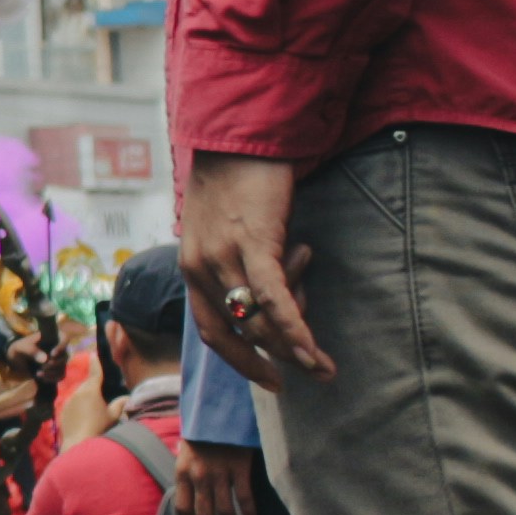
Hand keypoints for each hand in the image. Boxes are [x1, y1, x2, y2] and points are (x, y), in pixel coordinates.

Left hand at [174, 437, 258, 514]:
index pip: (183, 509)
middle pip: (204, 514)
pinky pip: (245, 498)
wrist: (219, 410)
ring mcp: (219, 473)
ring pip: (224, 511)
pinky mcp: (239, 467)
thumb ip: (187, 475)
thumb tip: (190, 497)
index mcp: (183, 473)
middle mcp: (199, 476)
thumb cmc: (202, 433)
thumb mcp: (186, 453)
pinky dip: (250, 514)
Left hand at [178, 155, 325, 380]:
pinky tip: (311, 351)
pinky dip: (293, 328)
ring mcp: (223, 256)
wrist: (241, 134)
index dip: (242, 360)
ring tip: (323, 365)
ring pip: (259, 319)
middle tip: (314, 370)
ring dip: (294, 347)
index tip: (270, 379)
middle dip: (278, 358)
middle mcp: (200, 268)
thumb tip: (283, 299)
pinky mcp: (252, 243)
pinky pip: (274, 298)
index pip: (213, 331)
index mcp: (191, 268)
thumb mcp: (233, 231)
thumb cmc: (241, 180)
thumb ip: (248, 267)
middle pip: (240, 332)